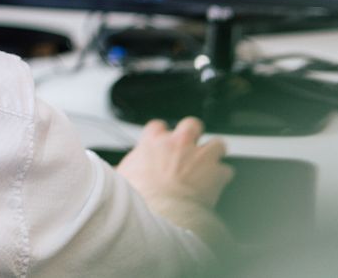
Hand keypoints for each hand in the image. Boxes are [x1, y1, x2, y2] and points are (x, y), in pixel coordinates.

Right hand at [115, 117, 233, 209]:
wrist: (163, 213)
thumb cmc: (141, 197)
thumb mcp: (121, 179)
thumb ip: (121, 171)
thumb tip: (111, 174)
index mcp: (153, 141)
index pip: (158, 126)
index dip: (161, 135)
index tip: (161, 144)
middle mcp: (179, 143)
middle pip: (191, 125)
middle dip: (193, 135)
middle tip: (190, 148)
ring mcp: (200, 156)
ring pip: (217, 144)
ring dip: (214, 153)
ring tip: (210, 163)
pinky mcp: (216, 173)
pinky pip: (226, 171)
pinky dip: (222, 177)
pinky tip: (216, 184)